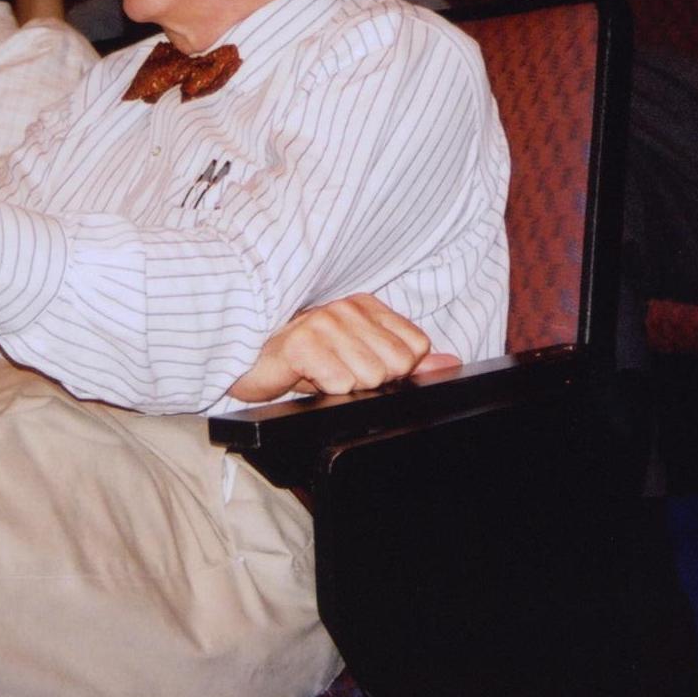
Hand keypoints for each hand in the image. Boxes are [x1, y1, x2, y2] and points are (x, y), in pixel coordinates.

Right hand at [228, 293, 458, 402]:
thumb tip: (451, 362)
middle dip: (368, 382)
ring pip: (369, 377)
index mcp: (367, 306)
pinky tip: (307, 378)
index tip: (360, 368)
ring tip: (319, 376)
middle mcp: (347, 308)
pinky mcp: (301, 343)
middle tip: (336, 374)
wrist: (247, 364)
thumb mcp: (360, 360)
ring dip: (342, 388)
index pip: (415, 348)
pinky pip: (340, 383)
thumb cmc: (304, 363)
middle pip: (395, 366)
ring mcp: (323, 321)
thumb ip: (408, 361)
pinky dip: (325, 390)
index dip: (393, 372)